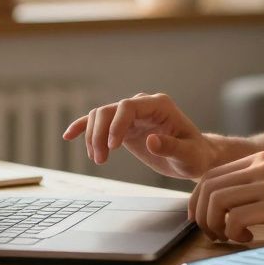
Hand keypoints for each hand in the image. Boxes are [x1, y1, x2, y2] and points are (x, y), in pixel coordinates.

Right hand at [62, 93, 215, 178]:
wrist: (195, 157)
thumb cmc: (195, 155)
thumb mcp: (188, 155)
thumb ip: (171, 147)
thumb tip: (151, 140)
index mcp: (159, 105)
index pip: (128, 106)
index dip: (116, 124)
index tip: (112, 147)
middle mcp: (143, 105)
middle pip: (110, 110)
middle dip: (100, 133)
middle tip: (100, 159)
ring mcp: (131, 115)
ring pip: (101, 116)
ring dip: (93, 136)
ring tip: (98, 159)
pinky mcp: (123, 126)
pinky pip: (99, 123)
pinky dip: (84, 127)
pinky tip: (68, 135)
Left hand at [189, 150, 263, 242]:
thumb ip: (260, 183)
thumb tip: (229, 204)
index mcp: (262, 159)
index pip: (212, 175)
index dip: (199, 200)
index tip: (203, 219)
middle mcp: (262, 165)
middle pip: (208, 186)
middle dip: (200, 214)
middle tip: (211, 233)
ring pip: (217, 201)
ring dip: (214, 224)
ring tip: (228, 237)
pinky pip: (235, 218)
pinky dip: (232, 232)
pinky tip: (248, 238)